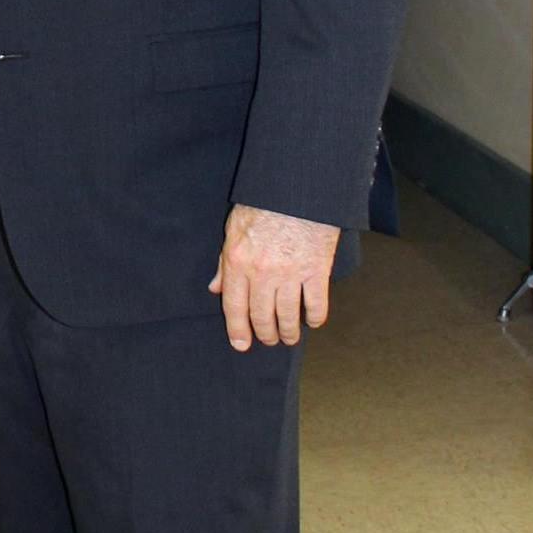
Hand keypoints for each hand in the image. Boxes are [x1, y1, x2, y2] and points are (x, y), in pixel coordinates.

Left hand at [209, 204, 338, 351]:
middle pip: (261, 316)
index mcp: (238, 263)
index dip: (237, 330)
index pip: (234, 307)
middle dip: (265, 333)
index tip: (241, 345)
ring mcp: (291, 274)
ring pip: (288, 315)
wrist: (298, 188)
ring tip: (289, 338)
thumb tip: (216, 288)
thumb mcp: (234, 229)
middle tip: (269, 340)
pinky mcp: (317, 270)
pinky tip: (312, 322)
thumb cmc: (263, 204)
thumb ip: (224, 261)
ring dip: (289, 332)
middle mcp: (262, 273)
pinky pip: (316, 304)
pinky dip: (315, 317)